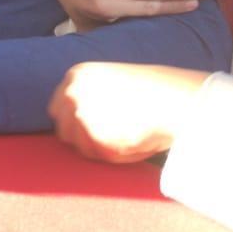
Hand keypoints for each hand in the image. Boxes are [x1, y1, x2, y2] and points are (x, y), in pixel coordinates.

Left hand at [50, 62, 208, 162]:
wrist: (174, 97)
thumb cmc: (154, 93)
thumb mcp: (113, 83)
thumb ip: (92, 98)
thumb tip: (78, 124)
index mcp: (77, 76)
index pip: (58, 109)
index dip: (74, 124)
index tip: (90, 134)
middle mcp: (72, 91)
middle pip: (64, 130)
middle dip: (84, 140)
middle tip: (110, 142)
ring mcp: (79, 111)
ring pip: (80, 147)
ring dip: (102, 149)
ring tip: (130, 138)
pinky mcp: (92, 132)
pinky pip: (100, 155)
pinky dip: (117, 155)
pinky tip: (136, 141)